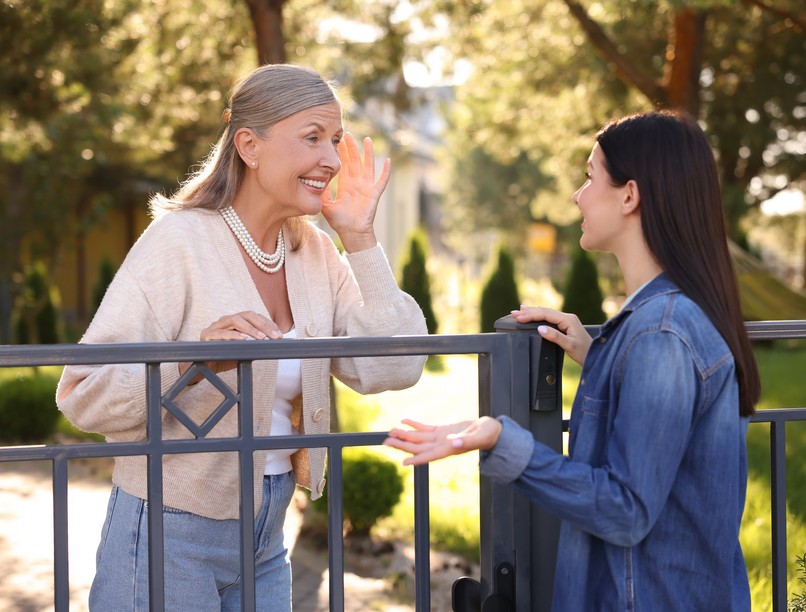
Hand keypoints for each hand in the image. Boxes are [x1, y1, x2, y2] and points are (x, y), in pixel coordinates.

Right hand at [179, 311, 281, 376]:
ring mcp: (215, 326)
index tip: (279, 334)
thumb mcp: (245, 349)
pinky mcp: (206, 335)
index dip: (268, 323)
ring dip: (250, 329)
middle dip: (263, 325)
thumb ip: (256, 343)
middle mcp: (226, 320)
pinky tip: (244, 339)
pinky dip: (233, 335)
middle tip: (275, 336)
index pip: (254, 317)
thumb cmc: (227, 356)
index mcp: (236, 321)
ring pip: (235, 320)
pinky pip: (221, 333)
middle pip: (246, 315)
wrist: (207, 367)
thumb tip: (276, 342)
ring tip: (262, 337)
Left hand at [321, 132, 390, 252]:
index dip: (341, 153)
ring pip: (368, 166)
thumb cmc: (340, 222)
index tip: (338, 141)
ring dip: (368, 153)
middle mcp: (357, 184)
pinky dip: (385, 172)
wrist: (351, 233)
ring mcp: (367, 188)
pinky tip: (388, 161)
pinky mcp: (374, 194)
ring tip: (367, 140)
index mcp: (346, 185)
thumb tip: (314, 182)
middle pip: (355, 161)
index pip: (344, 165)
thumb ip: (322, 193)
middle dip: (351, 148)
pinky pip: (381, 181)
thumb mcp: (326, 205)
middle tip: (347, 134)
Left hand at [384, 417, 502, 465]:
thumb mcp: (478, 437)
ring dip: (405, 435)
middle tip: (386, 442)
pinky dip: (414, 425)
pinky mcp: (442, 430)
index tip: (403, 462)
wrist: (491, 431)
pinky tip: (404, 421)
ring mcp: (441, 438)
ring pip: (419, 438)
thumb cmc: (487, 434)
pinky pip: (425, 428)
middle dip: (403, 444)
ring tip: (390, 432)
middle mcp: (442, 445)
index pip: (429, 456)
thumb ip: (466, 441)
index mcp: (449, 449)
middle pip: (418, 447)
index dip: (416, 459)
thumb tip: (453, 444)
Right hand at [510, 305, 592, 365]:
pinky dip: (539, 315)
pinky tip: (534, 313)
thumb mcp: (569, 345)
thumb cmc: (584, 352)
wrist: (594, 355)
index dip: (531, 315)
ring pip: (547, 313)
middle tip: (514, 313)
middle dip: (529, 312)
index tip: (518, 317)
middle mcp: (567, 317)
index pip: (546, 314)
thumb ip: (555, 336)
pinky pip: (550, 317)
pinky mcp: (566, 324)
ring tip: (520, 310)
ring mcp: (567, 320)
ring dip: (533, 312)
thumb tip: (540, 328)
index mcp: (568, 320)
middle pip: (545, 311)